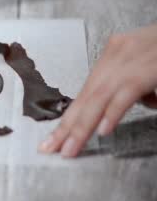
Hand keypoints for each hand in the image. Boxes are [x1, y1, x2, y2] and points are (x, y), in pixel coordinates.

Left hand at [38, 24, 156, 157]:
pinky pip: (126, 92)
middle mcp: (118, 53)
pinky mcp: (148, 66)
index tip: (55, 137)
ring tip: (71, 147)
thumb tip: (115, 113)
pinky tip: (102, 129)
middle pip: (87, 95)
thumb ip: (134, 89)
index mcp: (116, 53)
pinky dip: (113, 111)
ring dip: (83, 125)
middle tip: (52, 147)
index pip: (86, 91)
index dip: (70, 117)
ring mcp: (132, 58)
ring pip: (99, 96)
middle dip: (68, 125)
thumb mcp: (150, 69)